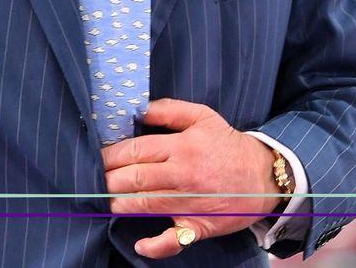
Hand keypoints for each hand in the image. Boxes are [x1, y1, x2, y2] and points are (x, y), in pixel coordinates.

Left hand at [102, 98, 281, 259]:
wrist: (264, 176)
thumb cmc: (227, 145)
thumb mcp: (203, 116)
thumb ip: (169, 110)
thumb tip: (138, 109)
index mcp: (181, 147)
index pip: (135, 151)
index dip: (110, 155)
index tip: (95, 158)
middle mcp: (182, 175)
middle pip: (134, 179)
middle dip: (107, 180)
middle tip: (91, 182)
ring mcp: (189, 204)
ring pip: (145, 206)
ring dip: (119, 205)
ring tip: (103, 202)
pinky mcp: (198, 226)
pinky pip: (174, 240)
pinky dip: (155, 245)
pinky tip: (139, 244)